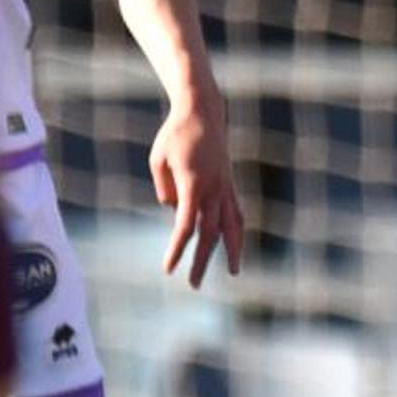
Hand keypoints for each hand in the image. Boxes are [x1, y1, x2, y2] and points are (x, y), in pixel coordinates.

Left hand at [150, 100, 246, 287]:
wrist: (203, 111)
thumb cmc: (175, 133)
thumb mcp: (158, 159)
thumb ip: (163, 186)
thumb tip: (171, 209)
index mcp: (193, 184)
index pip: (186, 225)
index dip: (177, 249)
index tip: (168, 268)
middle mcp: (213, 189)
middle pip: (210, 233)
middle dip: (203, 261)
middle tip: (194, 285)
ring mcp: (225, 187)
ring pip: (232, 225)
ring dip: (233, 250)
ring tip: (234, 272)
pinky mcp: (229, 184)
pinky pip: (236, 212)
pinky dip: (237, 231)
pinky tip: (236, 246)